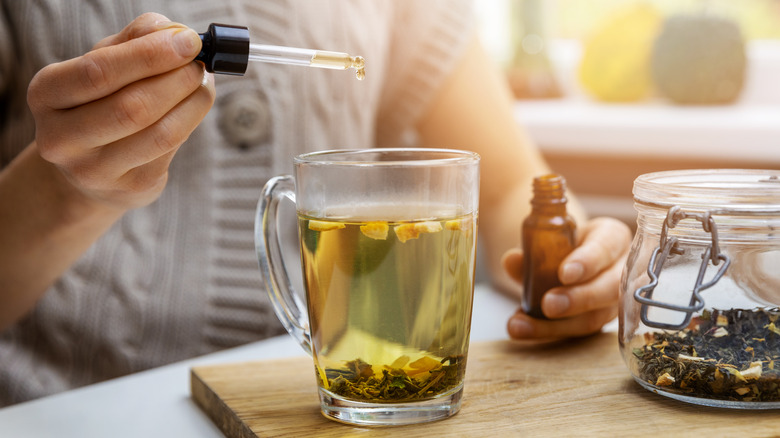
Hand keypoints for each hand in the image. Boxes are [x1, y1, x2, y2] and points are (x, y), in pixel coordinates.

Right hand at [27, 13, 214, 211]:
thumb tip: (172, 31)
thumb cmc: (101, 101)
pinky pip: (170, 150)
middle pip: (132, 107)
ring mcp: (94, 170)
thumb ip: (134, 40)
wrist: (93, 165)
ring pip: (158, 133)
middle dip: (176, 80)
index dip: (150, 55)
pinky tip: (194, 106)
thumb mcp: (105, 63)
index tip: (188, 41)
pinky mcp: (129, 187)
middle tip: (199, 64)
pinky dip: (190, 122)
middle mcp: (61, 138)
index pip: (99, 72)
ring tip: (203, 83)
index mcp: (46, 95)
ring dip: (192, 102)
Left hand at [502, 217, 631, 338]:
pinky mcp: (599, 322)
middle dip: (579, 298)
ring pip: (594, 318)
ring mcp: (615, 301)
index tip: (564, 273)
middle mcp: (622, 270)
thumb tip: (512, 261)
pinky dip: (547, 331)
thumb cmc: (562, 242)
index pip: (606, 248)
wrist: (564, 257)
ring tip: (520, 325)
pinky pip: (577, 332)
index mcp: (613, 238)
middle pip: (610, 288)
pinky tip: (523, 329)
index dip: (587, 261)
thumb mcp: (549, 239)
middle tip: (549, 305)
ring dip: (556, 325)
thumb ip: (532, 250)